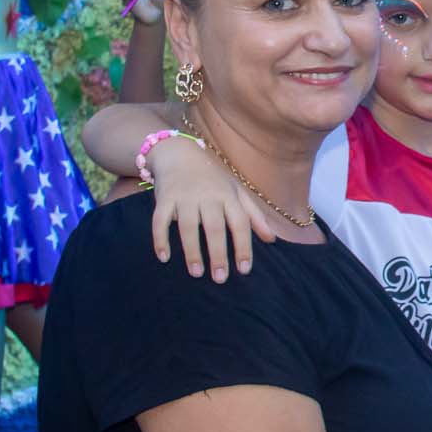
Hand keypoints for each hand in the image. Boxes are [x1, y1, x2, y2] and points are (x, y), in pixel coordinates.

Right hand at [146, 136, 276, 280]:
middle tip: (220, 278)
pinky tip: (164, 257)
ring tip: (196, 273)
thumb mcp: (237, 192)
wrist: (180, 153)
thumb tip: (272, 240)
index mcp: (229, 196)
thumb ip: (254, 216)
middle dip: (218, 254)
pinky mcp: (164, 198)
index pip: (240, 224)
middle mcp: (208, 196)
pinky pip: (160, 220)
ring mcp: (185, 196)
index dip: (243, 246)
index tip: (244, 270)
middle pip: (215, 227)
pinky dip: (160, 238)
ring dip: (192, 251)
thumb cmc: (214, 179)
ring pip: (188, 226)